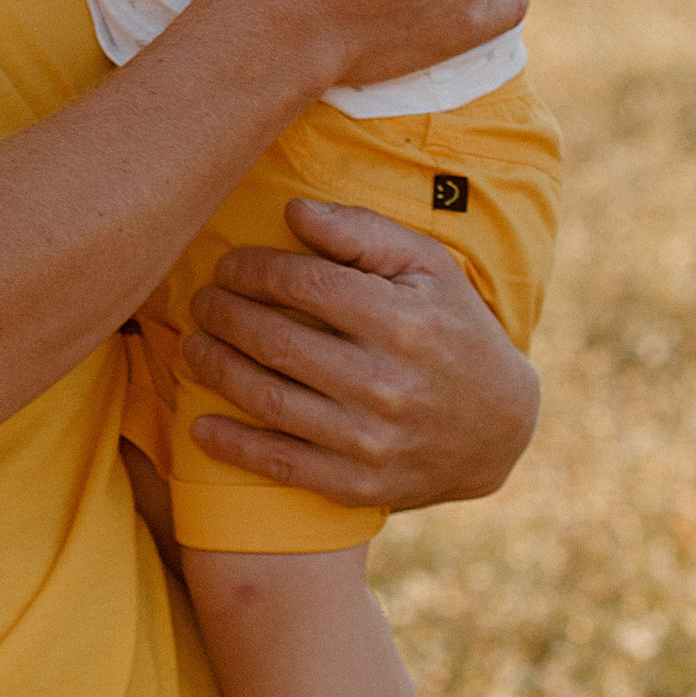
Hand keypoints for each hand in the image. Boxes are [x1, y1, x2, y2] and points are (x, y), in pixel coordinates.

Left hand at [179, 199, 540, 512]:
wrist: (501, 427)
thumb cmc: (454, 329)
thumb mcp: (428, 267)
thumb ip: (362, 233)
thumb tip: (293, 211)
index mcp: (404, 322)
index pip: (304, 283)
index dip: (253, 269)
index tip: (230, 266)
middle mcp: (387, 384)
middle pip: (277, 340)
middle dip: (224, 315)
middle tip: (203, 303)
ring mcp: (371, 441)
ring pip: (269, 399)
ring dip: (216, 369)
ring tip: (195, 347)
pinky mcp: (360, 485)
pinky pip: (281, 465)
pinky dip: (233, 446)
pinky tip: (201, 426)